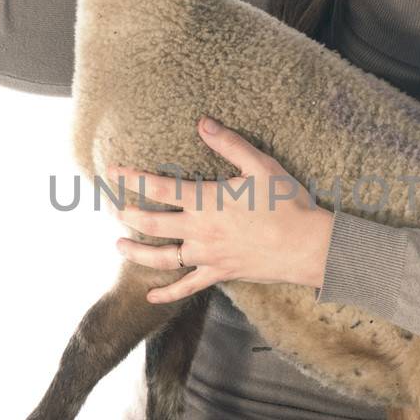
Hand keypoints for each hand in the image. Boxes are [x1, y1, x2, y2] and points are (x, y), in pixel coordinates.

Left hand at [106, 117, 334, 303]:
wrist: (307, 246)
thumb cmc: (287, 204)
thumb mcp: (260, 166)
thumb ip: (229, 144)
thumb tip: (203, 122)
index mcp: (206, 201)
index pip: (159, 186)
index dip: (132, 178)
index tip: (112, 171)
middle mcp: (200, 230)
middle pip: (151, 223)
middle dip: (127, 214)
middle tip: (111, 207)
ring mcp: (207, 255)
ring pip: (162, 258)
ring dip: (136, 253)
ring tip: (118, 245)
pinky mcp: (219, 273)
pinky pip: (187, 287)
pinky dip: (167, 293)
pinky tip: (150, 296)